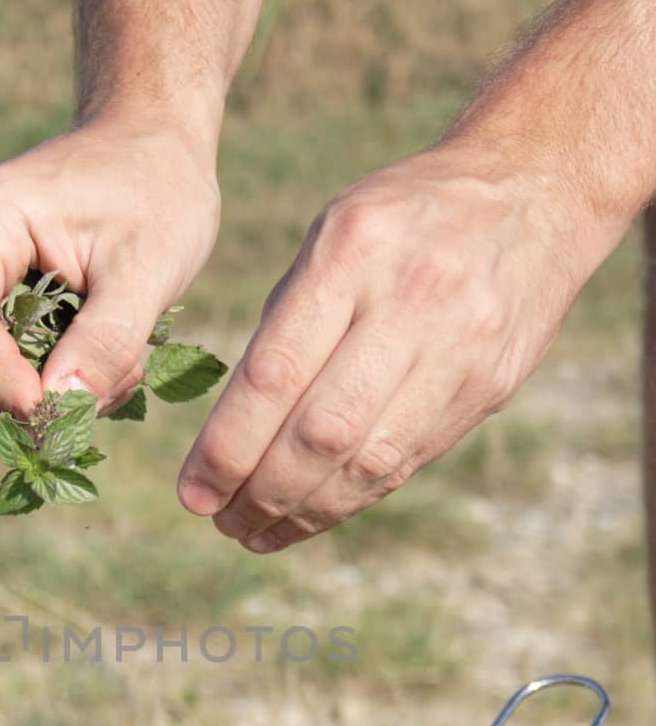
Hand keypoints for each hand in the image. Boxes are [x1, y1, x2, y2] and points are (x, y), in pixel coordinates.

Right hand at [0, 116, 221, 416]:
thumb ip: (105, 340)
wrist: (155, 143)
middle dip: (12, 390)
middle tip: (89, 401)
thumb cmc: (156, 190)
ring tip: (107, 378)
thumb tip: (58, 408)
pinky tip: (99, 366)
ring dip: (33, 388)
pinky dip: (41, 376)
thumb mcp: (148, 269)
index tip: (48, 409)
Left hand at [177, 147, 594, 551]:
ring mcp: (459, 349)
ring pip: (368, 461)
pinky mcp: (487, 387)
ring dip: (302, 512)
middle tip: (217, 519)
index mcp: (353, 251)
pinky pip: (405, 461)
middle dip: (260, 490)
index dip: (227, 447)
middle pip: (322, 431)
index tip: (191, 492)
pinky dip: (348, 499)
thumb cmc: (402, 218)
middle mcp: (412, 301)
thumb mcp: (333, 233)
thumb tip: (229, 431)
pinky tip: (307, 515)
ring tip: (253, 532)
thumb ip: (286, 322)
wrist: (533, 193)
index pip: (276, 374)